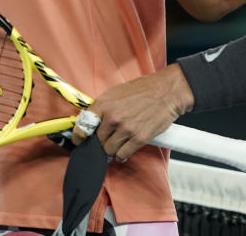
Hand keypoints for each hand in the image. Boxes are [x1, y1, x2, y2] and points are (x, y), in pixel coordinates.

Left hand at [70, 64, 192, 161]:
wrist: (166, 91)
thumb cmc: (143, 89)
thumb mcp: (117, 92)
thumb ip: (103, 107)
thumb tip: (92, 122)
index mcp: (104, 103)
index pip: (83, 125)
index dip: (79, 136)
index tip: (79, 141)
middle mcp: (112, 117)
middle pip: (97, 141)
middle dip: (101, 142)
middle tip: (108, 139)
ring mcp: (125, 129)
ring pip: (108, 150)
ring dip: (112, 149)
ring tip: (118, 144)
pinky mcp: (138, 138)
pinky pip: (122, 155)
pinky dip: (122, 155)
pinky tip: (125, 150)